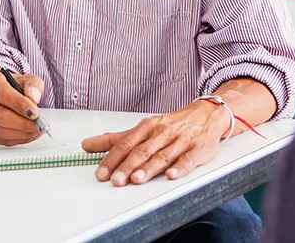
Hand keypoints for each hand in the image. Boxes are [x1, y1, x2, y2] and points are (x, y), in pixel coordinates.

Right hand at [0, 69, 44, 145]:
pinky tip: (25, 135)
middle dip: (23, 123)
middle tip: (38, 125)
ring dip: (21, 134)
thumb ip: (33, 85)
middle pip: (0, 115)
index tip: (35, 113)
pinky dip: (15, 140)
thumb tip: (33, 98)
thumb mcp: (26, 79)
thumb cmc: (12, 84)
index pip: (2, 94)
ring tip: (35, 131)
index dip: (20, 105)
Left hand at [82, 101, 230, 185]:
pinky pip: (188, 159)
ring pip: (162, 155)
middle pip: (142, 150)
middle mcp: (162, 133)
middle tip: (116, 180)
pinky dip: (180, 167)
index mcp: (148, 127)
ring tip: (137, 179)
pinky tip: (171, 174)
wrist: (206, 114)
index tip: (101, 173)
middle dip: (128, 165)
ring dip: (149, 168)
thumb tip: (87, 145)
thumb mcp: (143, 128)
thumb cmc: (172, 124)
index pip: (126, 143)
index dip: (112, 159)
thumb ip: (115, 139)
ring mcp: (180, 141)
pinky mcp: (197, 149)